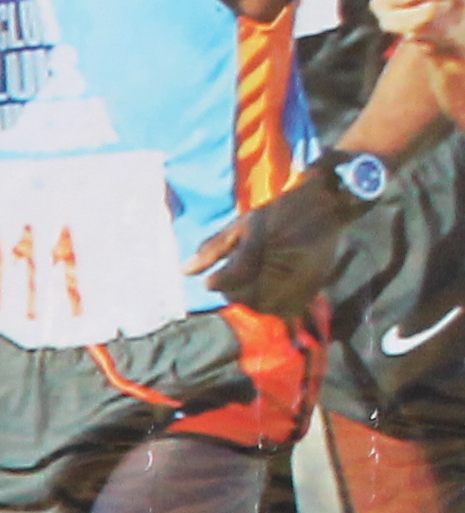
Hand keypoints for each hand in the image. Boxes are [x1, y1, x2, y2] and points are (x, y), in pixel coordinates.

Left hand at [190, 164, 356, 313]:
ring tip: (253, 281)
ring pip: (267, 308)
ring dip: (254, 300)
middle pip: (250, 300)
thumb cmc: (281, 210)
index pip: (234, 284)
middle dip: (237, 293)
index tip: (214, 279)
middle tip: (235, 279)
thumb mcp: (244, 223)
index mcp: (267, 247)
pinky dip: (273, 303)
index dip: (221, 283)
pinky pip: (286, 309)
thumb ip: (213, 249)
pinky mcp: (314, 287)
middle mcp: (288, 268)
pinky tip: (270, 287)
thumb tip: (184, 272)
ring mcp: (304, 280)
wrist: (329, 203)